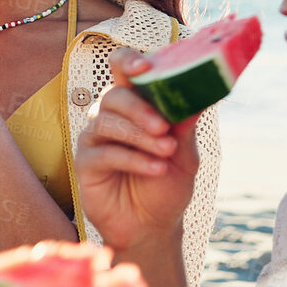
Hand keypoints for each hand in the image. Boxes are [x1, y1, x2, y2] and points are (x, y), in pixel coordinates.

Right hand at [76, 48, 198, 251]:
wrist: (153, 226)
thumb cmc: (166, 184)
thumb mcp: (185, 153)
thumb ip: (185, 123)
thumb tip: (200, 91)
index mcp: (134, 105)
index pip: (123, 70)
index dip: (129, 60)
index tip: (145, 66)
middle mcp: (110, 117)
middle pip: (113, 95)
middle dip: (139, 108)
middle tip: (163, 126)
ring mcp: (94, 139)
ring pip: (107, 122)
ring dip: (139, 136)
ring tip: (166, 151)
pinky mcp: (85, 163)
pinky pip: (104, 153)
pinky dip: (133, 159)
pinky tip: (155, 169)